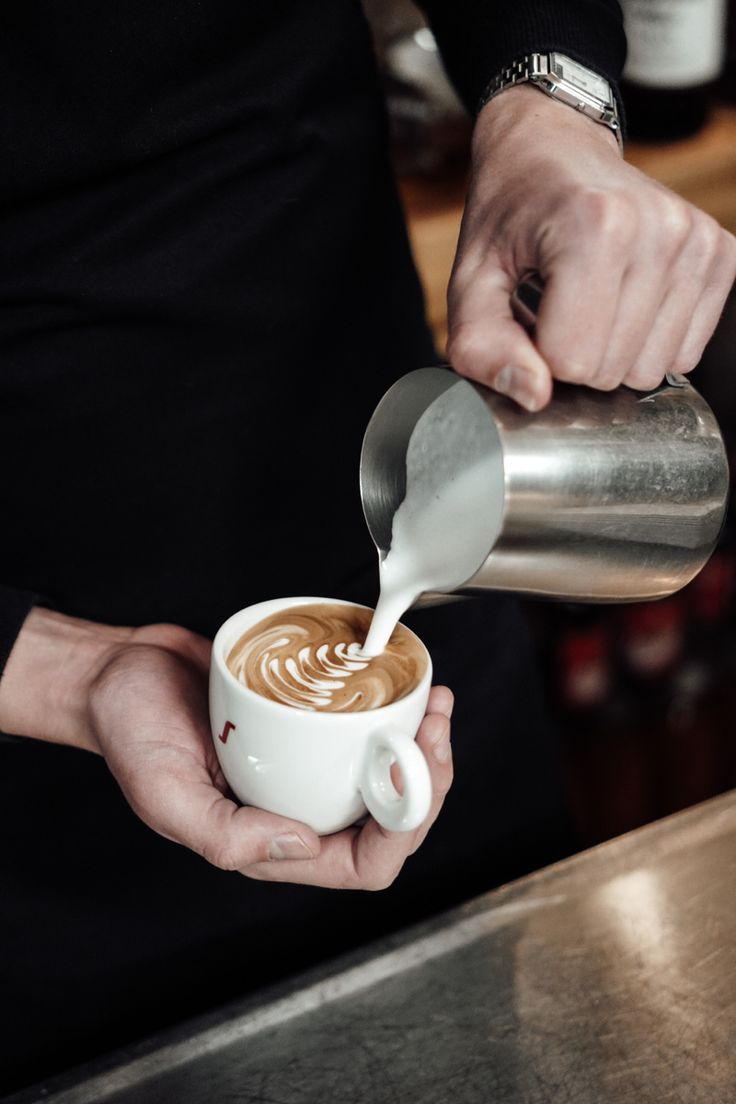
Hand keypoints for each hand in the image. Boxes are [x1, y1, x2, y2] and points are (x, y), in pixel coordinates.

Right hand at [81, 622, 453, 889]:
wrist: (119, 673)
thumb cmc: (131, 734)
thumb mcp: (165, 794)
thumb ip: (227, 836)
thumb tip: (304, 846)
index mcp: (271, 843)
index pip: (363, 866)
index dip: (402, 831)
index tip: (410, 773)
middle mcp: (297, 807)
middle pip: (392, 819)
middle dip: (427, 781)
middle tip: (434, 729)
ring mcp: (306, 766)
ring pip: (388, 774)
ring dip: (422, 746)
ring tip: (434, 704)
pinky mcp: (307, 725)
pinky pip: (366, 728)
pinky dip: (396, 712)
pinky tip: (407, 687)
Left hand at [447, 85, 735, 410]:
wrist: (553, 148)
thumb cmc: (509, 217)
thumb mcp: (471, 280)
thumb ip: (482, 346)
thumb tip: (534, 397)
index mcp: (594, 226)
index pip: (573, 361)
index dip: (540, 354)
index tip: (532, 312)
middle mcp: (658, 228)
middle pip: (615, 371)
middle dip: (577, 356)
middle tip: (559, 306)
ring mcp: (697, 240)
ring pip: (654, 370)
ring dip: (613, 352)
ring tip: (592, 301)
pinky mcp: (720, 254)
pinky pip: (686, 352)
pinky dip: (649, 342)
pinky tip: (625, 300)